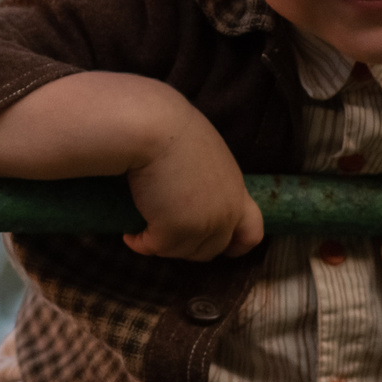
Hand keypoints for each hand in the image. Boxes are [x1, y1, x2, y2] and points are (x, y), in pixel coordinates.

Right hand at [124, 101, 264, 260]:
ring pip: (182, 251)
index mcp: (236, 191)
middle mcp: (225, 212)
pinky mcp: (173, 232)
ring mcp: (202, 225)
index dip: (237, 245)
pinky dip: (140, 243)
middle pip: (212, 248)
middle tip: (166, 233)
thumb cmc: (173, 129)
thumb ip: (209, 179)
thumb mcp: (205, 154)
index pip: (252, 232)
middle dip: (189, 245)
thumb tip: (189, 192)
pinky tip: (130, 234)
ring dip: (163, 244)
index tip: (224, 249)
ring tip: (144, 229)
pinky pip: (154, 247)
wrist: (154, 129)